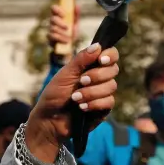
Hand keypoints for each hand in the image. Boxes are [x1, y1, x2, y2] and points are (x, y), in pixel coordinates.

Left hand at [25, 43, 118, 162]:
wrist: (50, 119)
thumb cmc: (54, 94)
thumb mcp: (65, 74)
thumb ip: (81, 60)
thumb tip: (97, 45)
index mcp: (89, 65)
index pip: (110, 54)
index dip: (110, 55)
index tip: (101, 60)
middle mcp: (99, 77)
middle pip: (113, 69)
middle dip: (97, 75)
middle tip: (81, 81)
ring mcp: (102, 92)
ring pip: (111, 86)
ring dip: (91, 92)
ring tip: (75, 98)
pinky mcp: (104, 108)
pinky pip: (109, 102)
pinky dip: (94, 103)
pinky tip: (82, 107)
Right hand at [48, 4, 79, 46]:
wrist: (70, 44)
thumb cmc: (72, 31)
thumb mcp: (75, 23)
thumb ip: (76, 14)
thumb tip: (77, 5)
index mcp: (58, 15)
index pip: (54, 8)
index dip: (57, 10)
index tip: (64, 15)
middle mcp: (53, 21)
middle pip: (52, 19)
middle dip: (60, 23)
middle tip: (67, 28)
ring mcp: (50, 29)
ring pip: (53, 28)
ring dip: (62, 33)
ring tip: (69, 38)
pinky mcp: (49, 37)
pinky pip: (51, 36)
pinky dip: (60, 39)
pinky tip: (65, 41)